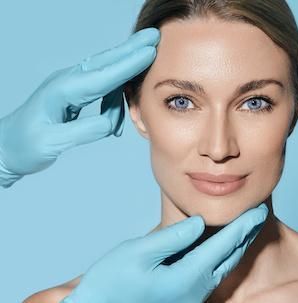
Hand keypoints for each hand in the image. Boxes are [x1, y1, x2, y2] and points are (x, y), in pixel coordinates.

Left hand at [0, 27, 159, 187]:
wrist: (6, 147)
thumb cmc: (25, 146)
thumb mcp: (52, 142)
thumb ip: (86, 130)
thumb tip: (112, 122)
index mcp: (62, 91)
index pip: (103, 76)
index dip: (129, 64)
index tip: (150, 51)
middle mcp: (68, 82)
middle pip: (106, 62)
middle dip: (131, 49)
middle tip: (153, 37)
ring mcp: (71, 86)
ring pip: (106, 71)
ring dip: (128, 71)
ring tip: (145, 69)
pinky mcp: (74, 94)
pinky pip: (102, 85)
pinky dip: (117, 90)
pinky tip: (124, 99)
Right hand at [61, 203, 268, 302]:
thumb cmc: (112, 282)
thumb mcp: (139, 252)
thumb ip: (174, 237)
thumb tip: (199, 223)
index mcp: (188, 277)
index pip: (224, 245)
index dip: (243, 226)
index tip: (259, 210)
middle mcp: (196, 290)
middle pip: (230, 257)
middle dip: (247, 234)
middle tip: (259, 214)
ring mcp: (192, 296)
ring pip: (224, 266)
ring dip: (238, 245)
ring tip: (248, 227)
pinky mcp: (185, 296)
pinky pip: (213, 273)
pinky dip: (224, 255)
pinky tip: (225, 246)